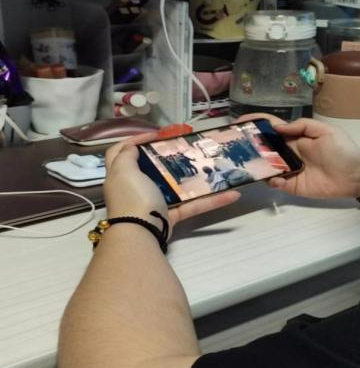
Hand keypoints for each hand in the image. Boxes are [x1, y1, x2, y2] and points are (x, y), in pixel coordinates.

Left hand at [104, 132, 240, 236]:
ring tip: (209, 165)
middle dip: (167, 157)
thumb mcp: (124, 171)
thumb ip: (125, 157)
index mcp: (121, 175)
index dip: (134, 140)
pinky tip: (231, 194)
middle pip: (150, 168)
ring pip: (176, 187)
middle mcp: (136, 188)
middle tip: (184, 148)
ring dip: (194, 178)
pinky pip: (193, 206)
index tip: (156, 135)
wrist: (140, 233)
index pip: (120, 152)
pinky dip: (211, 201)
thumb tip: (131, 147)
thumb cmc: (132, 198)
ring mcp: (154, 203)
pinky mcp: (171, 216)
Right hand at [235, 114, 359, 198]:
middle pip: (264, 148)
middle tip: (234, 145)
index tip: (239, 123)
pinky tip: (272, 177)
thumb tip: (277, 127)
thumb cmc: (342, 150)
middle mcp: (288, 152)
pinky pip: (277, 183)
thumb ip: (302, 126)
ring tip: (244, 162)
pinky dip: (271, 180)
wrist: (355, 175)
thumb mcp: (325, 131)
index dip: (256, 124)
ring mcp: (289, 170)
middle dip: (249, 145)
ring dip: (256, 164)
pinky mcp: (293, 186)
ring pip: (266, 166)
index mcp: (295, 137)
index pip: (272, 128)